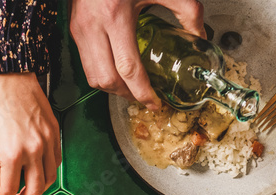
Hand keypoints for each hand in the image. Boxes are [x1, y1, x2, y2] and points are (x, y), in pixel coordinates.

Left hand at [0, 73, 59, 194]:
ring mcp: (47, 141)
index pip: (9, 189)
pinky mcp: (54, 133)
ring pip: (49, 178)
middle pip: (34, 189)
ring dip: (38, 189)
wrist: (8, 76)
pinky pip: (56, 161)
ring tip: (26, 190)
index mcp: (12, 153)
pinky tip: (38, 171)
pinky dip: (48, 171)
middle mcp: (33, 149)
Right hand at [70, 0, 204, 109]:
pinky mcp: (75, 29)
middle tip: (143, 98)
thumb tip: (200, 34)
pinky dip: (102, 73)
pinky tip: (117, 69)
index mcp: (115, 16)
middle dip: (126, 95)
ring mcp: (81, 30)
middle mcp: (93, 27)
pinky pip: (86, 63)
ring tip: (130, 88)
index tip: (154, 103)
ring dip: (112, 88)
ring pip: (92, 77)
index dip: (142, 92)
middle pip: (107, 80)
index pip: (128, 69)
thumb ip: (185, 10)